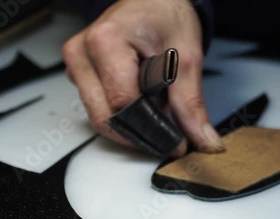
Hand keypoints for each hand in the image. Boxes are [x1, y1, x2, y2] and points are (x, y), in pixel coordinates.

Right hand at [63, 0, 223, 156]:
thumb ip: (191, 104)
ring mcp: (77, 63)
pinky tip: (141, 101)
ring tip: (155, 105)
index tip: (176, 142)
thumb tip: (203, 140)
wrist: (153, 0)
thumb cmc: (166, 15)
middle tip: (169, 132)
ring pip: (99, 116)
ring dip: (131, 123)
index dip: (152, 128)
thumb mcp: (187, 58)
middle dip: (139, 131)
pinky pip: (97, 107)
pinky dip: (123, 114)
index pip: (123, 103)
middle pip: (105, 116)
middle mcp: (82, 53)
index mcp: (106, 41)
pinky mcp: (79, 73)